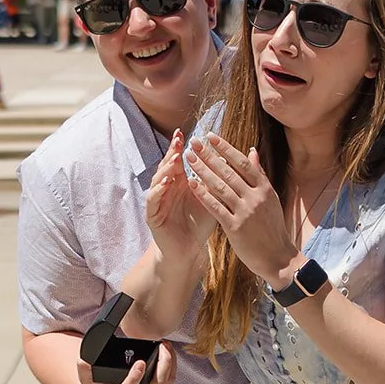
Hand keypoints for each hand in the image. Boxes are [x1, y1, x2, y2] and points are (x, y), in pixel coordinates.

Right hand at [77, 341, 176, 383]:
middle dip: (164, 363)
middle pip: (158, 383)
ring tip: (167, 346)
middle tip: (163, 345)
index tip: (140, 362)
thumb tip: (83, 358)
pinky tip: (169, 355)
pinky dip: (171, 368)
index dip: (136, 376)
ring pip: (167, 383)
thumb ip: (84, 370)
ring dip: (171, 364)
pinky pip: (168, 383)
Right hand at [146, 131, 214, 262]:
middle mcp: (166, 188)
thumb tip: (231, 160)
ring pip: (158, 179)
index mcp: (180, 182)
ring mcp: (158, 200)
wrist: (187, 250)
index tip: (189, 133)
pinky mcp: (152, 215)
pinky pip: (153, 200)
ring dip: (165, 168)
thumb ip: (218, 181)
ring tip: (174, 159)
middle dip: (172, 152)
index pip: (180, 160)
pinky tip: (165, 184)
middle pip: (167, 166)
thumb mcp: (211, 199)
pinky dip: (158, 191)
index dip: (182, 147)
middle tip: (179, 140)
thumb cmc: (199, 223)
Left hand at [187, 132, 298, 285]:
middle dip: (209, 155)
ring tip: (189, 158)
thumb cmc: (273, 227)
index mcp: (264, 188)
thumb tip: (252, 151)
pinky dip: (203, 194)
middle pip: (228, 171)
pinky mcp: (235, 228)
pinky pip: (216, 207)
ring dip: (202, 171)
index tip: (210, 136)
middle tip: (193, 142)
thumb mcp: (271, 198)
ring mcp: (245, 212)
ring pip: (220, 186)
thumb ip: (259, 175)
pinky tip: (192, 184)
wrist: (277, 257)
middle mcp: (255, 197)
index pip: (242, 162)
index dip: (225, 148)